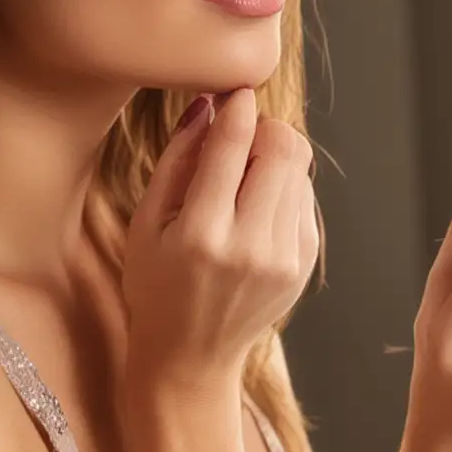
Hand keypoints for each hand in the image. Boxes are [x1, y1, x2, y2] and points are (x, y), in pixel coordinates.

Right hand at [121, 89, 318, 402]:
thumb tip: (209, 104)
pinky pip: (304, 199)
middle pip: (285, 148)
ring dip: (274, 160)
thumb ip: (179, 159)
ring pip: (299, 170)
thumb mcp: (147, 223)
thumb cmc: (156, 285)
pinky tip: (252, 213)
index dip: (238, 107)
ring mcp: (285, 259)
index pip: (233, 145)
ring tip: (239, 185)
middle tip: (238, 142)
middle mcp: (251, 247)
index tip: (234, 93)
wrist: (190, 358)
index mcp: (202, 234)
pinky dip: (282, 190)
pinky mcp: (304, 263)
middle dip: (264, 130)